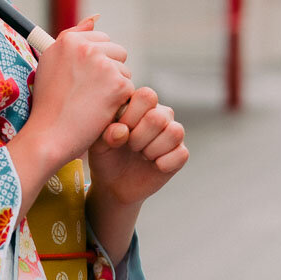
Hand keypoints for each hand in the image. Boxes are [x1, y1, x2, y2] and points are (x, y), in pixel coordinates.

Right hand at [19, 16, 133, 169]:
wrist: (49, 135)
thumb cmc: (49, 103)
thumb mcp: (51, 63)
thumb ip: (73, 38)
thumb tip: (96, 18)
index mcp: (68, 40)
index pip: (101, 40)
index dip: (96, 62)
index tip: (83, 80)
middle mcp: (85, 47)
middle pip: (117, 52)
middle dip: (109, 72)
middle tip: (88, 94)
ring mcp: (102, 64)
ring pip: (125, 71)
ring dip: (115, 88)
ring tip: (91, 103)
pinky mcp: (117, 84)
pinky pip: (130, 89)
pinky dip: (119, 103)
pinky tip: (100, 112)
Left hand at [88, 84, 187, 206]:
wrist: (114, 183)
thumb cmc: (106, 155)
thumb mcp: (99, 143)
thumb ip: (106, 132)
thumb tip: (122, 130)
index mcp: (140, 104)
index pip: (147, 96)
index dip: (132, 116)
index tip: (119, 131)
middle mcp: (160, 114)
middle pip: (159, 117)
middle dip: (139, 137)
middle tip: (130, 146)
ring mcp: (172, 133)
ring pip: (175, 132)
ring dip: (153, 149)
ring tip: (141, 154)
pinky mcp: (180, 154)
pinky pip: (181, 154)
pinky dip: (164, 163)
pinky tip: (153, 165)